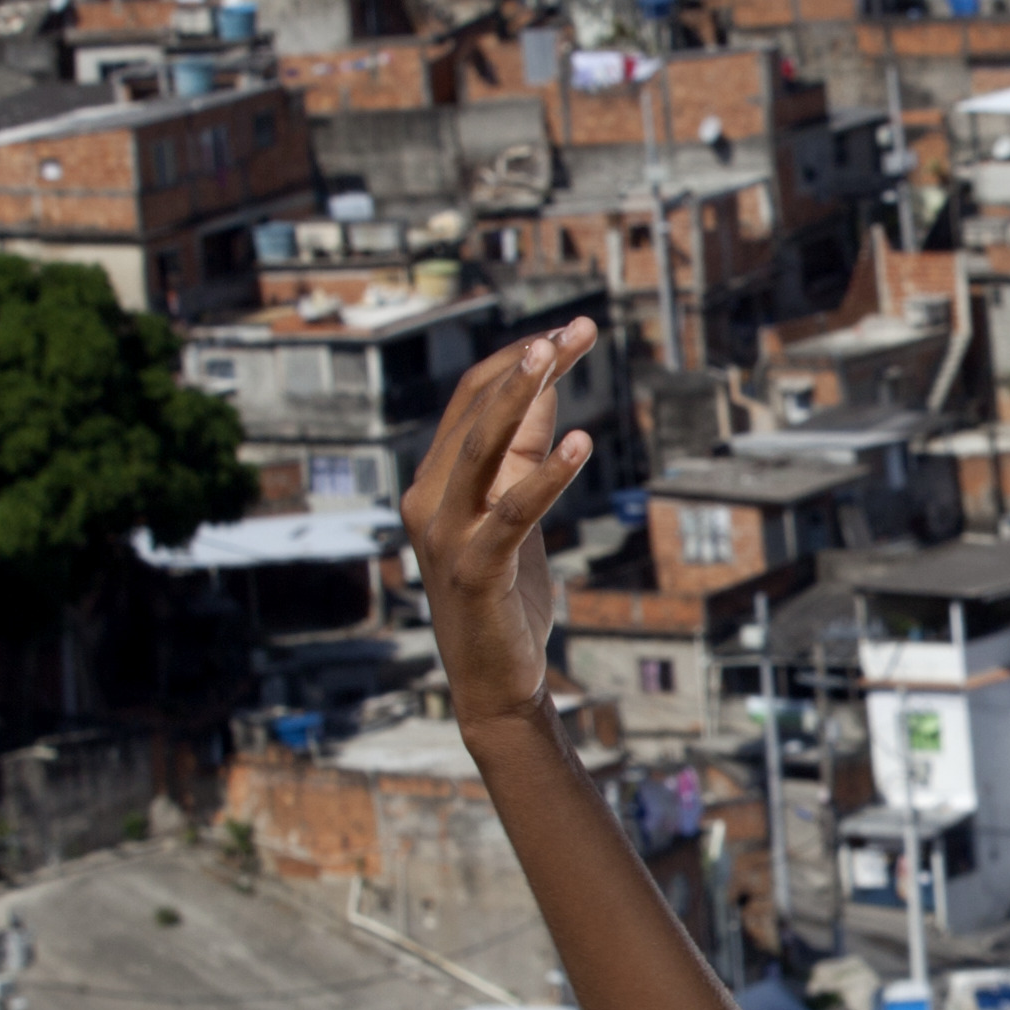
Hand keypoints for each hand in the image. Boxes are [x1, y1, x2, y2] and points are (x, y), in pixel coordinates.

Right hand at [394, 318, 597, 727]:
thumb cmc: (505, 594)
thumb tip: (547, 390)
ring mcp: (445, 534)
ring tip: (557, 355)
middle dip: (526, 365)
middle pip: (474, 411)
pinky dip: (545, 474)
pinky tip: (580, 445)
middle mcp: (429, 499)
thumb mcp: (516, 510)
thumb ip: (523, 454)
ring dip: (518, 396)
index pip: (473, 400)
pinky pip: (511, 510)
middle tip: (572, 330)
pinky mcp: (473, 568)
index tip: (575, 333)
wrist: (494, 679)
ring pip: (479, 447)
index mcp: (436, 481)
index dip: (521, 362)